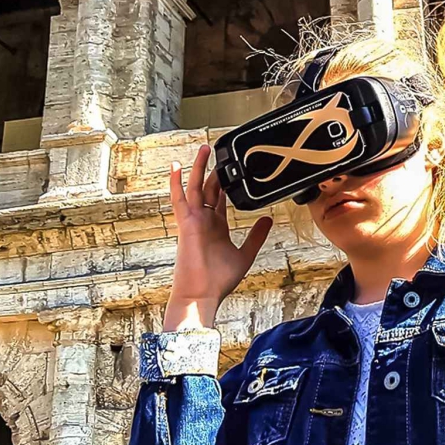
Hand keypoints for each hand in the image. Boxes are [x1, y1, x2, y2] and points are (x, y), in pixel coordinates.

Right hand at [163, 144, 273, 330]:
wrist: (203, 294)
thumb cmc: (219, 280)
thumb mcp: (245, 254)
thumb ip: (256, 236)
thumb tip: (268, 220)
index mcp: (217, 226)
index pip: (221, 199)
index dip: (227, 183)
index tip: (233, 169)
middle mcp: (205, 220)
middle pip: (210, 189)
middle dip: (215, 170)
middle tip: (221, 152)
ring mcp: (194, 220)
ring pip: (196, 188)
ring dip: (200, 168)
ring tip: (205, 149)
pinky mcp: (186, 223)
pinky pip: (180, 199)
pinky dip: (176, 183)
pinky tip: (176, 167)